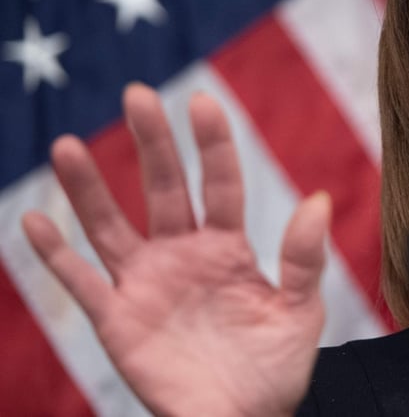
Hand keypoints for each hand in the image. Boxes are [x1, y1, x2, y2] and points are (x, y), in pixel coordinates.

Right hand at [22, 84, 328, 415]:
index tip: (204, 102)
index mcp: (229, 248)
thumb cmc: (276, 366)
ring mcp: (147, 284)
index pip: (221, 185)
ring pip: (111, 226)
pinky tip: (35, 220)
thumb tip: (318, 199)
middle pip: (164, 190)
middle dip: (152, 144)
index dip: (213, 145)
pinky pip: (81, 282)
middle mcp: (184, 255)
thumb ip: (304, 258)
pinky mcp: (118, 320)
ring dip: (89, 188)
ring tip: (68, 145)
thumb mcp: (300, 310)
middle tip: (139, 95)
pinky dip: (55, 255)